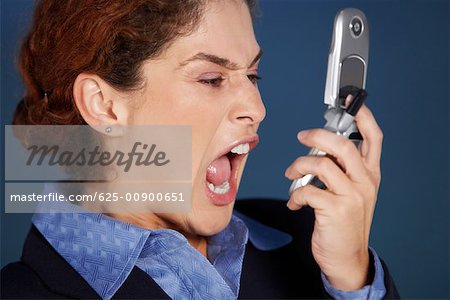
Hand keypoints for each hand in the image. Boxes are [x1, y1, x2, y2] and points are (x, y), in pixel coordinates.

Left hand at [285, 104, 382, 290]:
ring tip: (291, 174)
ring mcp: (351, 196)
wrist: (347, 257)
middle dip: (317, 135)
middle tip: (302, 136)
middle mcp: (364, 182)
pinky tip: (295, 201)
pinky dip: (295, 193)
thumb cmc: (346, 222)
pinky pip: (307, 190)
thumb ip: (342, 170)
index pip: (373, 138)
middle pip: (342, 145)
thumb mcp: (354, 193)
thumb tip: (318, 148)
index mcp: (370, 174)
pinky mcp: (335, 210)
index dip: (363, 118)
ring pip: (321, 164)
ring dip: (299, 165)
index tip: (350, 104)